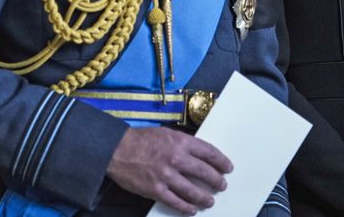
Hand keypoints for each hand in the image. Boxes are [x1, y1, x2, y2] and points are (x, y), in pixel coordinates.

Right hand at [107, 126, 231, 214]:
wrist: (116, 149)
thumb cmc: (140, 140)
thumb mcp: (165, 133)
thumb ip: (182, 144)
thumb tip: (198, 155)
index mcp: (180, 142)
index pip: (209, 152)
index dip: (221, 161)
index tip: (227, 167)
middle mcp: (176, 158)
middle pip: (205, 173)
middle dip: (216, 181)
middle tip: (221, 185)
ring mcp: (166, 176)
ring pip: (193, 191)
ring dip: (204, 197)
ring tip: (210, 200)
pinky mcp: (156, 190)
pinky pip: (176, 202)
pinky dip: (186, 207)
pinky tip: (192, 209)